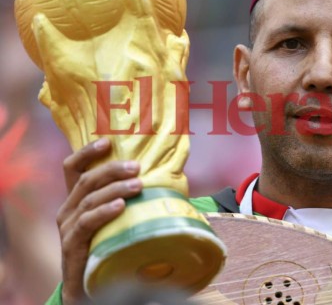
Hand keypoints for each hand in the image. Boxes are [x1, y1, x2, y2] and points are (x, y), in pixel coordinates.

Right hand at [57, 138, 142, 304]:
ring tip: (138, 185)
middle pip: (86, 180)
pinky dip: (104, 212)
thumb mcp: (115, 217)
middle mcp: (68, 208)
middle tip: (137, 167)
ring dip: (115, 189)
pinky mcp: (71, 244)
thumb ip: (128, 197)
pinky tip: (121, 207)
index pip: (73, 168)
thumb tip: (168, 176)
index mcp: (76, 198)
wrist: (89, 285)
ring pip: (89, 199)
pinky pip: (86, 223)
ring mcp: (67, 226)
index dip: (87, 152)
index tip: (107, 141)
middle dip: (112, 169)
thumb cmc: (108, 244)